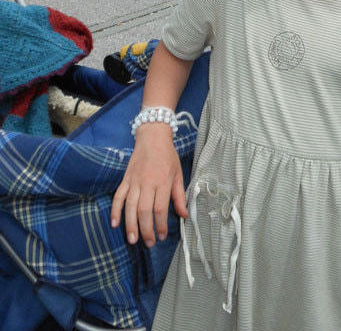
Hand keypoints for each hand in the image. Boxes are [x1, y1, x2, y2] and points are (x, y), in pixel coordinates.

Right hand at [111, 125, 187, 246]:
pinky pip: (118, 196)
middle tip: (149, 243)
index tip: (162, 236)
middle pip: (144, 211)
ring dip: (130, 225)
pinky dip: (115, 210)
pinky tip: (114, 224)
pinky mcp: (125, 179)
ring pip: (130, 206)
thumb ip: (180, 196)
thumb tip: (184, 215)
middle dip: (146, 230)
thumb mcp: (178, 174)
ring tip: (132, 240)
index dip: (161, 224)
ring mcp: (134, 181)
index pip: (160, 208)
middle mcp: (147, 183)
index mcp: (163, 182)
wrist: (152, 137)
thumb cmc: (168, 156)